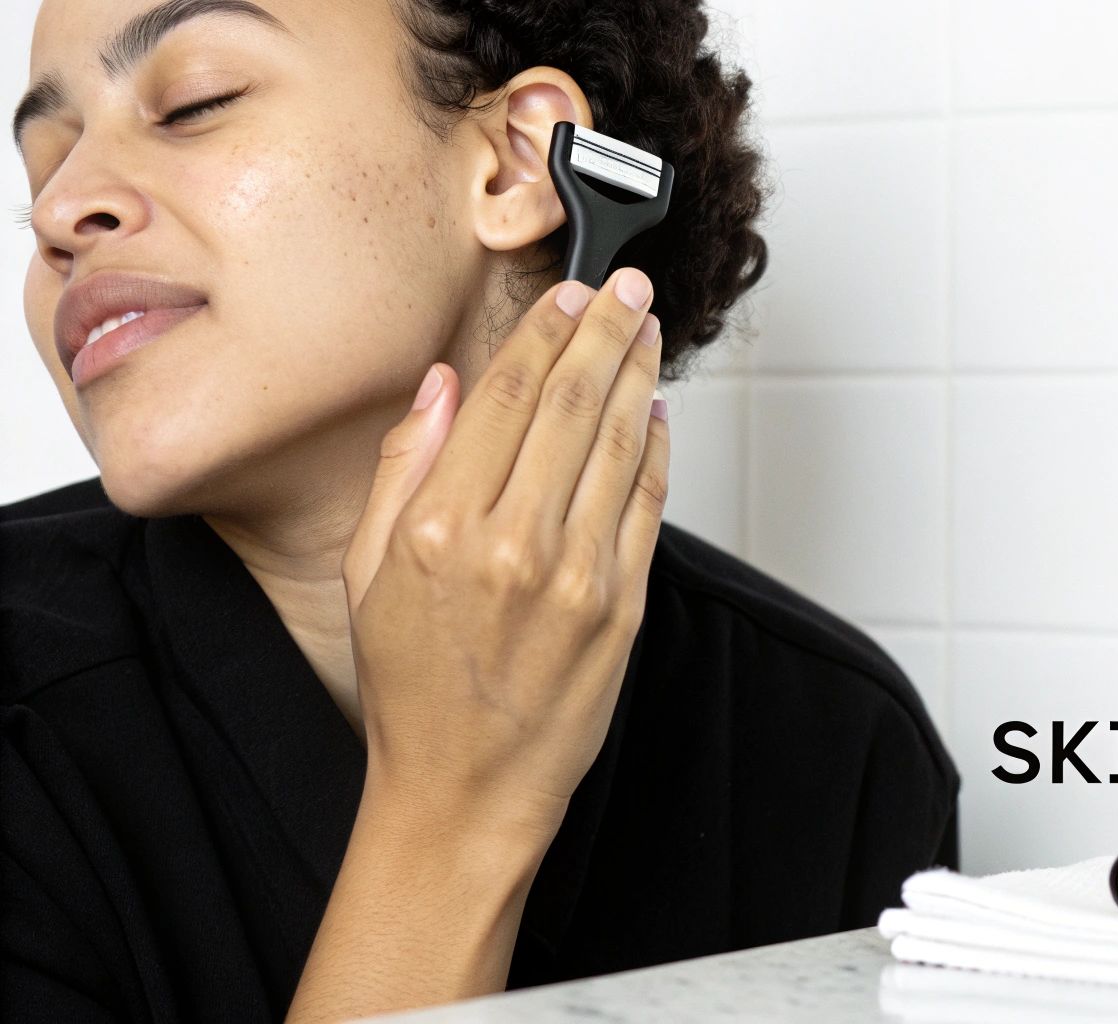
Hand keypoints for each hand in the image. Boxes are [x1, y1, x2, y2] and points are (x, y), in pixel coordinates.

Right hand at [339, 268, 667, 844]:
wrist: (464, 788)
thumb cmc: (411, 686)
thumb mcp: (367, 571)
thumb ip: (406, 466)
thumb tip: (447, 384)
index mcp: (439, 525)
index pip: (505, 398)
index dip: (544, 335)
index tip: (570, 296)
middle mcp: (512, 542)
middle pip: (571, 405)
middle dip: (606, 333)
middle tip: (629, 289)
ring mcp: (576, 574)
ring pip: (619, 443)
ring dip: (639, 376)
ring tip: (650, 331)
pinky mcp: (622, 605)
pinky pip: (647, 504)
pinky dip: (655, 449)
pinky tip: (656, 413)